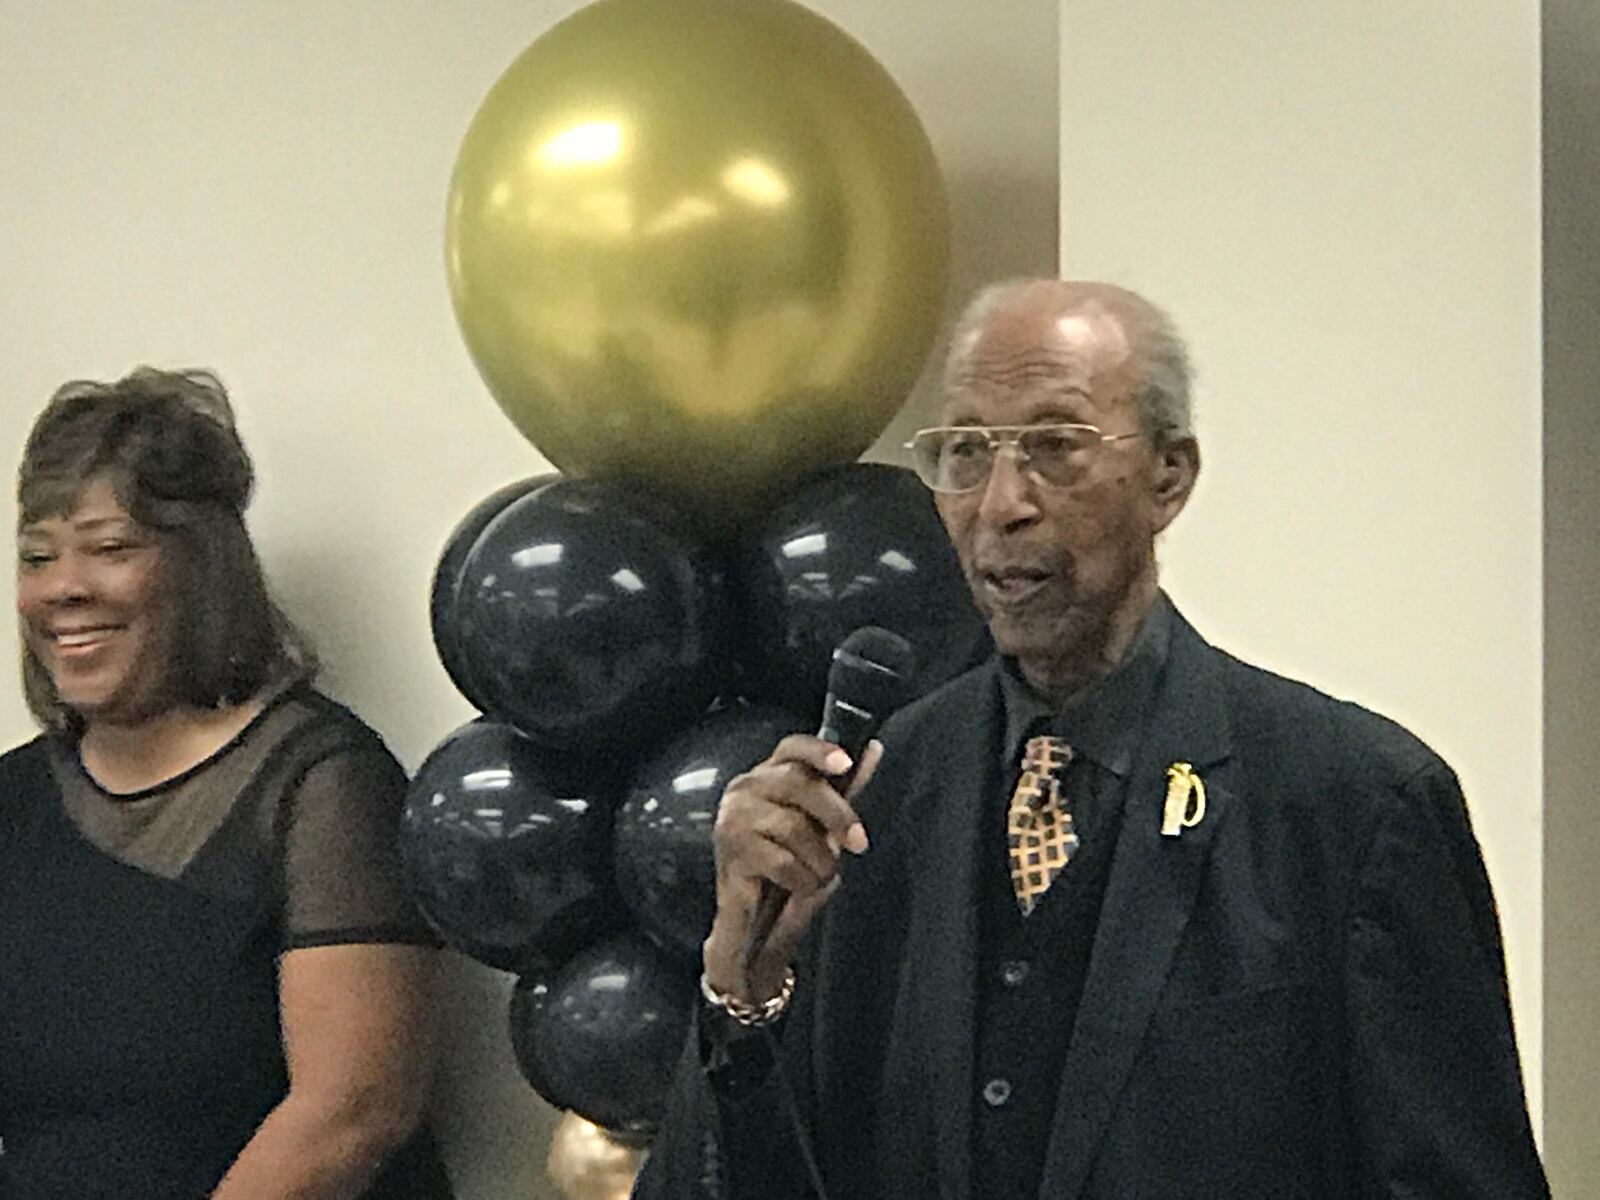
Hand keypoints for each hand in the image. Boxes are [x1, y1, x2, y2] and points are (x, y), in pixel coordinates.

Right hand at [702, 734, 881, 1003]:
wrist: (753, 925)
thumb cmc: (787, 868)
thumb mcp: (821, 826)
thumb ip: (842, 789)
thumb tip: (872, 750)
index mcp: (766, 776)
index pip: (792, 748)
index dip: (820, 751)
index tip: (846, 763)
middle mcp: (744, 790)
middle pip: (799, 783)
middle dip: (837, 814)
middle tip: (859, 842)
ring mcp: (733, 819)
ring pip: (793, 825)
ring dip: (818, 858)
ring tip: (818, 874)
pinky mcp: (731, 853)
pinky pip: (781, 860)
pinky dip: (801, 879)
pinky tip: (799, 887)